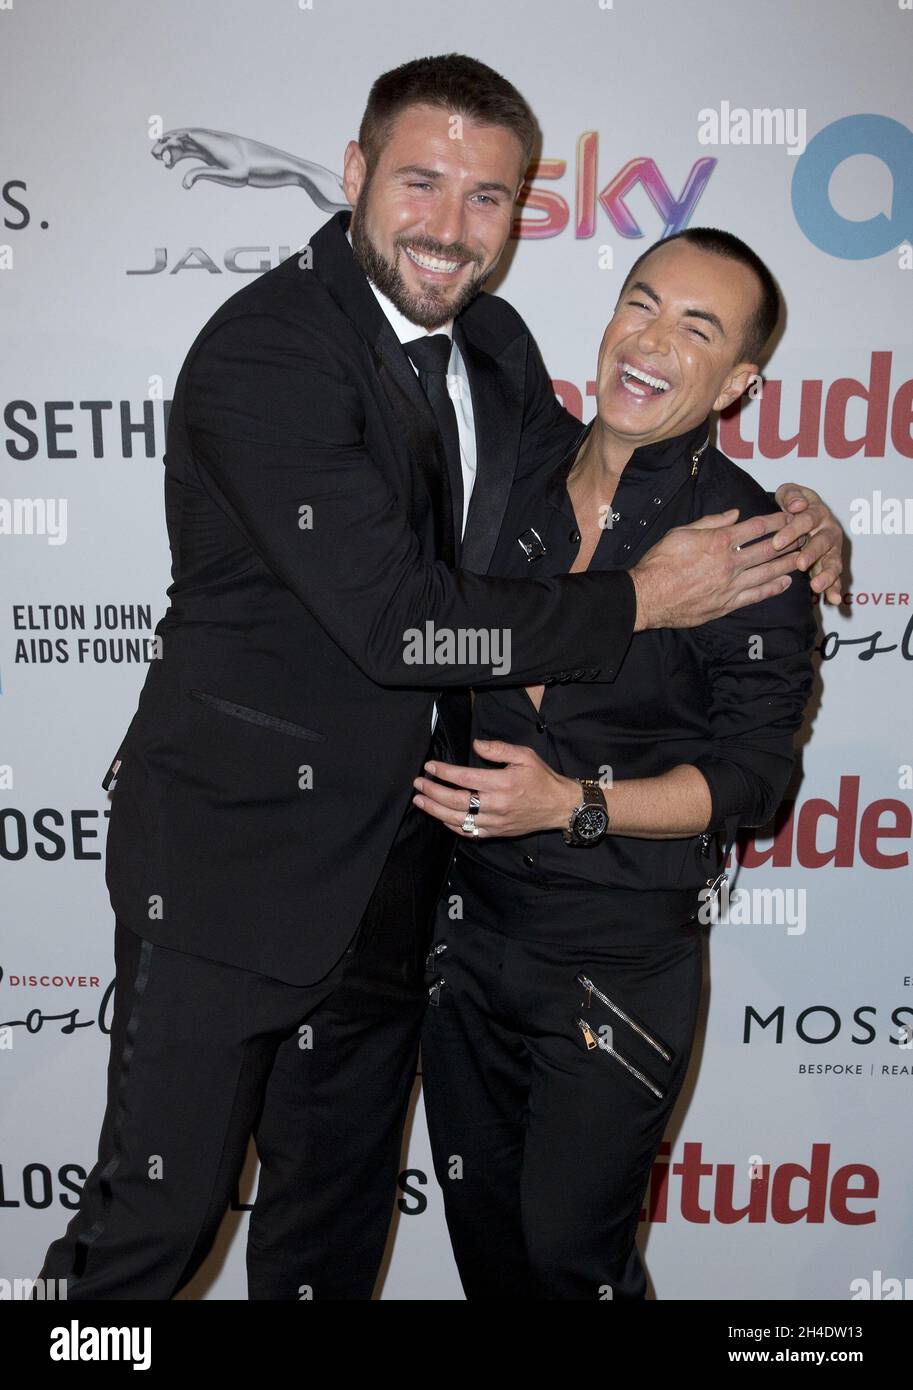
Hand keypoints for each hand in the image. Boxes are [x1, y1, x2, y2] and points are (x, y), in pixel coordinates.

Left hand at [412, 739, 579, 837]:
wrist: (559, 806)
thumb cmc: (542, 779)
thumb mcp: (525, 756)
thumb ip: (499, 749)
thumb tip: (476, 744)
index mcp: (502, 783)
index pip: (465, 778)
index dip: (444, 772)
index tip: (430, 766)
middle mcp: (496, 804)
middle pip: (456, 800)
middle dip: (433, 791)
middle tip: (418, 784)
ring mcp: (495, 821)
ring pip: (458, 819)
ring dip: (435, 810)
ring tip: (420, 801)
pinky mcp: (496, 832)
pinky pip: (469, 832)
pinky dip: (451, 825)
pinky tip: (440, 816)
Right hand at [631, 508, 809, 630]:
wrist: (648, 595)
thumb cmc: (659, 562)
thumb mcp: (681, 532)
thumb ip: (710, 522)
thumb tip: (734, 514)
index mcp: (719, 541)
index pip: (757, 527)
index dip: (777, 520)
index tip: (791, 515)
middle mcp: (730, 562)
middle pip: (769, 549)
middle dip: (790, 540)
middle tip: (806, 534)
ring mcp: (731, 585)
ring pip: (767, 572)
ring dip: (787, 563)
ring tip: (803, 557)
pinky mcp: (727, 604)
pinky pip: (756, 595)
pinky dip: (773, 589)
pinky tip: (785, 583)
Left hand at [774, 483, 844, 603]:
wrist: (803, 511)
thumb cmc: (793, 503)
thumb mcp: (791, 493)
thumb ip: (792, 495)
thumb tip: (797, 504)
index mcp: (818, 513)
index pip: (807, 520)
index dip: (793, 530)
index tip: (777, 542)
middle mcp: (829, 531)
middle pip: (823, 542)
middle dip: (812, 553)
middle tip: (800, 564)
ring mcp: (832, 549)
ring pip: (832, 562)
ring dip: (826, 575)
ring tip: (816, 586)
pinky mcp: (831, 564)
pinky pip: (835, 578)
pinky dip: (834, 589)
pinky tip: (832, 601)